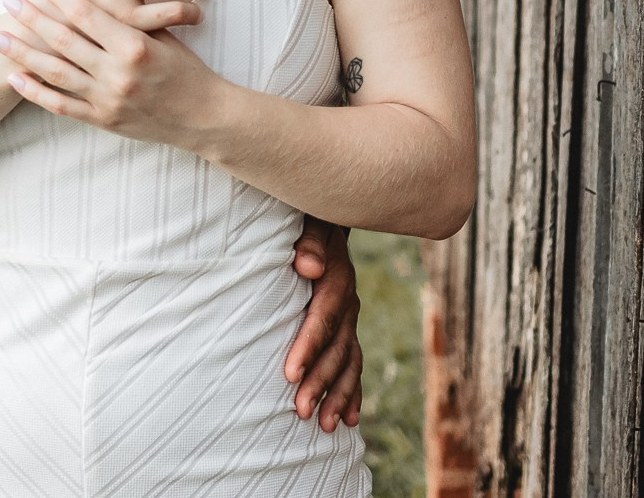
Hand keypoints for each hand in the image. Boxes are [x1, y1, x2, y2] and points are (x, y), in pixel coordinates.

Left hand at [0, 0, 225, 147]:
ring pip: (55, 73)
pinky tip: (14, 78)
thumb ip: (131, 19)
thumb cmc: (186, 70)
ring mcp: (107, 99)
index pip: (88, 14)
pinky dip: (35, 92)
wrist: (204, 116)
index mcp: (135, 46)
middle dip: (32, 18)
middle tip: (8, 0)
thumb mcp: (164, 37)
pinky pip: (61, 106)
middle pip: (64, 40)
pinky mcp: (102, 121)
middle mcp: (118, 73)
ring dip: (22, 53)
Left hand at [284, 219, 363, 429]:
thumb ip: (310, 242)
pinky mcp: (347, 328)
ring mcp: (350, 318)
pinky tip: (349, 419)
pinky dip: (352, 392)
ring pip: (348, 362)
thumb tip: (308, 266)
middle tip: (301, 410)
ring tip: (324, 425)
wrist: (323, 218)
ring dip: (337, 395)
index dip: (308, 346)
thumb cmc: (305, 221)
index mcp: (337, 278)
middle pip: (337, 348)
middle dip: (320, 381)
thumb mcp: (309, 223)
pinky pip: (354, 363)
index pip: (323, 317)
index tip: (290, 373)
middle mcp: (348, 302)